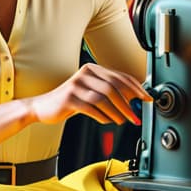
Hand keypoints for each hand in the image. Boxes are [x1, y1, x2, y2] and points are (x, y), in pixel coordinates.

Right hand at [27, 63, 151, 124]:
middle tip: (136, 115)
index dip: (136, 88)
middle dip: (128, 103)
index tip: (147, 98)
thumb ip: (109, 94)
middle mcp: (86, 73)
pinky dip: (102, 116)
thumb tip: (134, 101)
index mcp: (93, 69)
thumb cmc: (70, 101)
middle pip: (113, 87)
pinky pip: (91, 107)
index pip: (120, 76)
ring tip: (122, 121)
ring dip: (117, 112)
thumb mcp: (90, 93)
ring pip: (104, 98)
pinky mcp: (69, 97)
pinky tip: (107, 121)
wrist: (43, 107)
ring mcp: (76, 84)